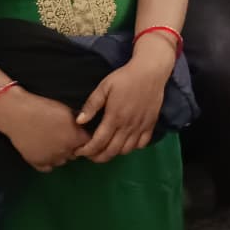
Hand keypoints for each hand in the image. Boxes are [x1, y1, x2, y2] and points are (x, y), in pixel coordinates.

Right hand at [0, 88, 89, 172]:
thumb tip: (83, 131)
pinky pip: (48, 167)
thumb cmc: (43, 108)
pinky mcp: (37, 163)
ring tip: (51, 142)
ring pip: (62, 161)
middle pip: (75, 154)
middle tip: (61, 136)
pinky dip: (48, 161)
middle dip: (72, 147)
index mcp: (75, 138)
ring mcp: (51, 159)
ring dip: (60, 154)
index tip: (77, 134)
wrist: (18, 114)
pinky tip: (44, 150)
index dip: (82, 139)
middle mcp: (65, 151)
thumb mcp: (66, 112)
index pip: (87, 144)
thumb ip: (78, 125)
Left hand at [73, 45, 171, 162]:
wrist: (150, 72)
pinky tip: (125, 143)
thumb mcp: (104, 87)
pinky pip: (142, 144)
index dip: (87, 150)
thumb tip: (79, 121)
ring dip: (114, 153)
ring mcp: (141, 126)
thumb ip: (92, 105)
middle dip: (98, 157)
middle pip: (112, 151)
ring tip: (106, 150)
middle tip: (90, 156)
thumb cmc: (125, 77)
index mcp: (114, 117)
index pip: (98, 142)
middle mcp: (128, 126)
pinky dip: (132, 148)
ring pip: (126, 150)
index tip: (80, 151)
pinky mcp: (151, 124)